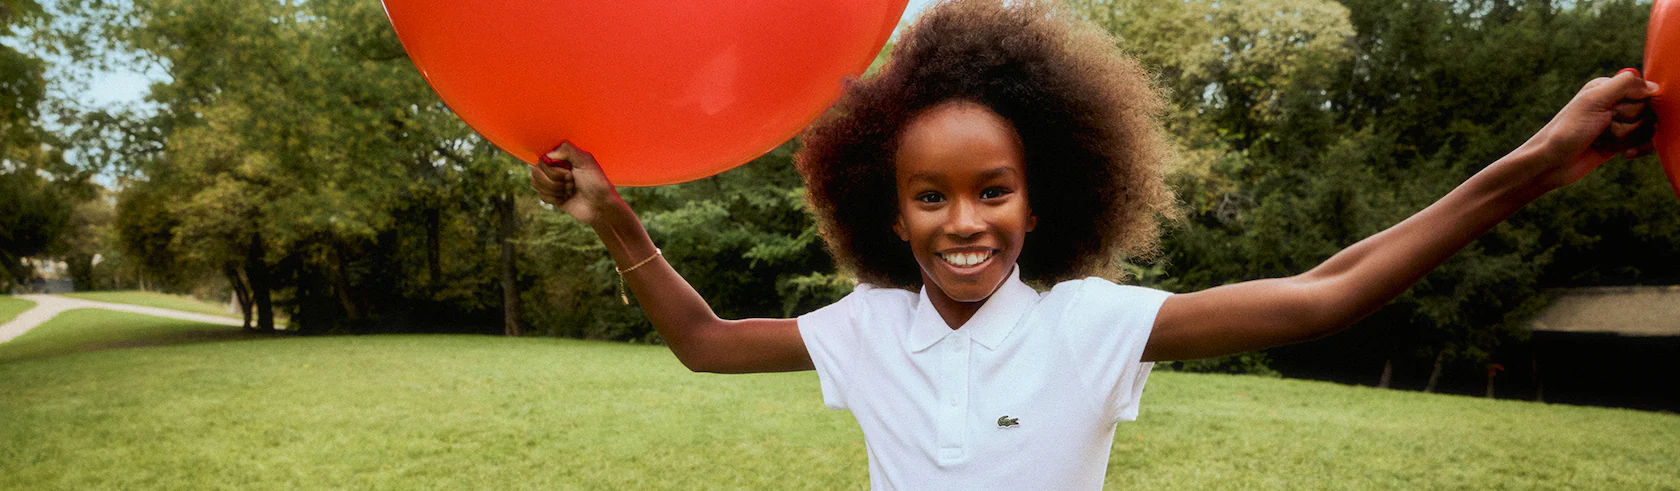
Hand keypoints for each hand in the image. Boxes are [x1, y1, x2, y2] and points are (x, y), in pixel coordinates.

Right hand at [530, 142, 620, 224]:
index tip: (570, 173)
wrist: (600, 206)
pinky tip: (566, 199)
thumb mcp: (586, 161)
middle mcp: (554, 168)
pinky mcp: (551, 197)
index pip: (543, 159)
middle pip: (536, 171)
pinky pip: (541, 195)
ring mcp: (552, 183)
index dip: (554, 169)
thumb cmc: (596, 182)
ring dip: (555, 189)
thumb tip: (548, 153)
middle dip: (555, 180)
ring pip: (536, 183)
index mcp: (562, 158)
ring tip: (570, 190)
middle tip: (572, 182)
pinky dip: (554, 198)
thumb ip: (568, 149)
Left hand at [1521, 69, 1659, 190]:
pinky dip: (1639, 149)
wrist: (1551, 163)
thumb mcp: (1594, 100)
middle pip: (1648, 111)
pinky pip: (1647, 143)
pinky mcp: (1621, 143)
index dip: (1634, 105)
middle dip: (1628, 124)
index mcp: (1608, 88)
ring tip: (1603, 141)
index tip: (1613, 112)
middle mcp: (1615, 104)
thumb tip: (1655, 87)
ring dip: (1628, 138)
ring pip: (1648, 129)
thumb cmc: (1568, 130)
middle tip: (1603, 128)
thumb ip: (1625, 85)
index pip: (1645, 91)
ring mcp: (1619, 124)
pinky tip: (1623, 154)